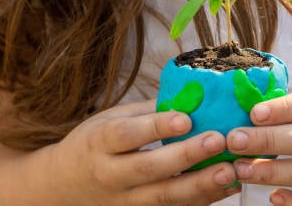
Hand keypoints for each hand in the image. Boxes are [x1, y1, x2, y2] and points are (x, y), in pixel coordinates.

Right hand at [43, 100, 238, 205]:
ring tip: (229, 170)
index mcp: (99, 142)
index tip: (186, 118)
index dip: (156, 127)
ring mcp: (124, 201)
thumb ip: (147, 112)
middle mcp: (110, 174)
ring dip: (200, 185)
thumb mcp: (109, 119)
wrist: (62, 187)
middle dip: (186, 156)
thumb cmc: (93, 144)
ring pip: (163, 197)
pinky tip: (225, 187)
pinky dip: (201, 201)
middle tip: (218, 140)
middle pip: (149, 168)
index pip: (127, 135)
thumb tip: (190, 95)